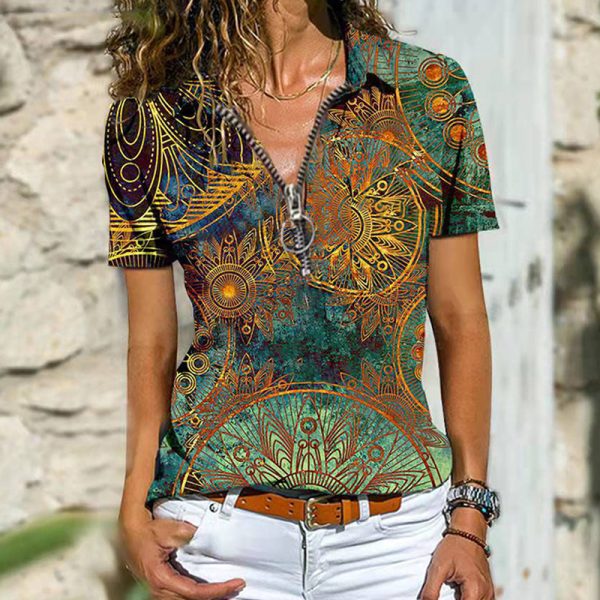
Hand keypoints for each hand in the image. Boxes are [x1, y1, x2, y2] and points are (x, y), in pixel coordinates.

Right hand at [120, 513, 245, 598]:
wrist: (130, 532)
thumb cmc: (146, 531)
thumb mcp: (169, 529)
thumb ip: (189, 534)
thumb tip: (206, 538)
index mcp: (161, 578)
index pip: (194, 592)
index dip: (217, 590)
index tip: (234, 584)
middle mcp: (159, 589)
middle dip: (217, 595)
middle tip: (236, 587)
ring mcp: (160, 590)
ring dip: (208, 596)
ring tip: (228, 589)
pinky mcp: (162, 587)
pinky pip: (182, 596)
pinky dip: (199, 594)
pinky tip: (211, 589)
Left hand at [418, 510, 493, 599]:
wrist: (468, 532)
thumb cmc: (454, 546)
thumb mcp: (438, 568)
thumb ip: (431, 591)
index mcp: (475, 591)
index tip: (441, 597)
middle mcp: (486, 594)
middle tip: (449, 591)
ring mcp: (489, 592)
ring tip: (453, 590)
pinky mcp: (487, 589)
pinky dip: (469, 599)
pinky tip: (459, 593)